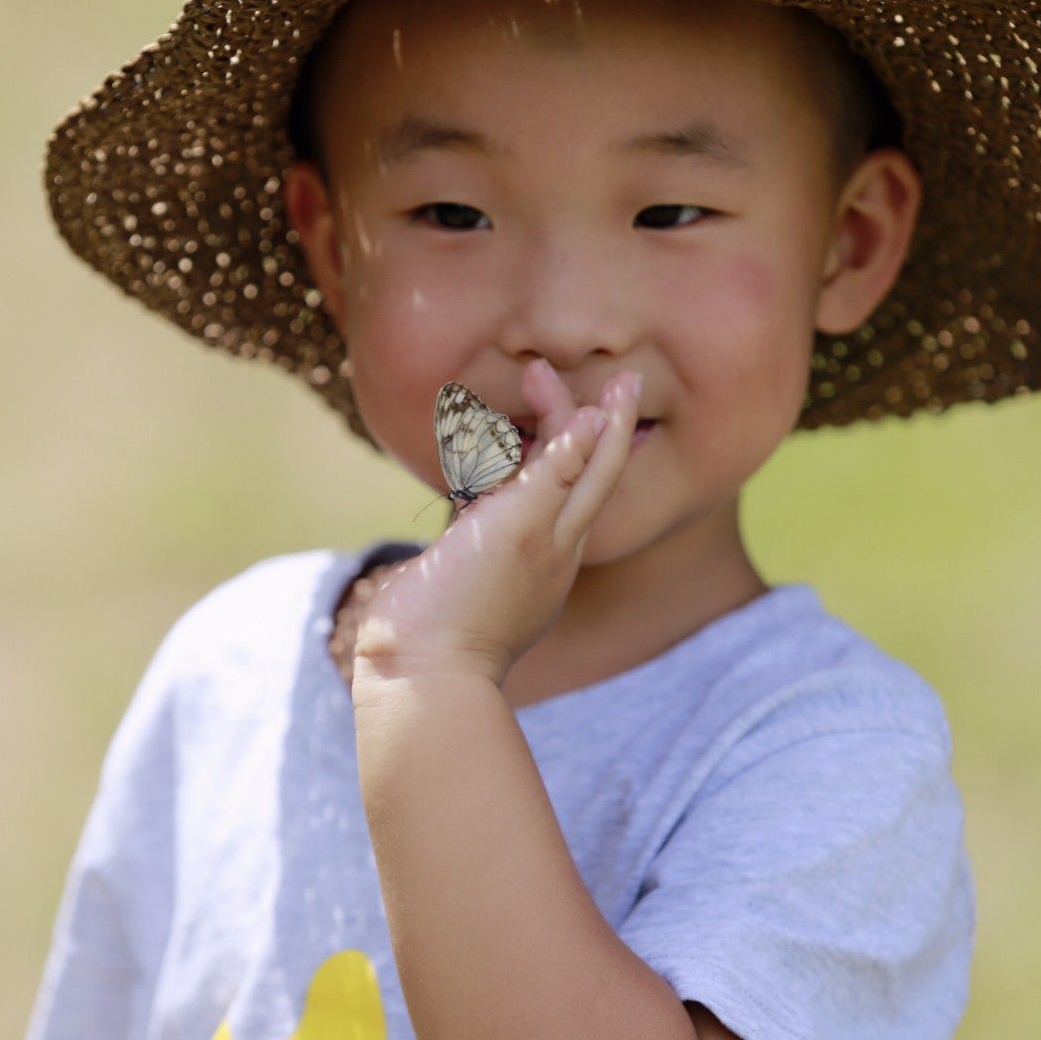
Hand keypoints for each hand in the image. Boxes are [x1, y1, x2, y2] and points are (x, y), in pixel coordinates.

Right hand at [353, 360, 643, 688]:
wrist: (420, 667)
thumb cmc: (473, 599)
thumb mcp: (521, 527)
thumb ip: (556, 472)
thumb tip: (596, 420)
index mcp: (563, 534)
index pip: (598, 464)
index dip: (608, 418)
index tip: (620, 377)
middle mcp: (540, 541)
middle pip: (562, 465)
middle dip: (557, 414)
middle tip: (537, 372)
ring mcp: (501, 552)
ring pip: (522, 482)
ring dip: (520, 439)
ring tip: (511, 402)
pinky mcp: (463, 560)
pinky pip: (484, 504)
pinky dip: (483, 472)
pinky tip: (472, 456)